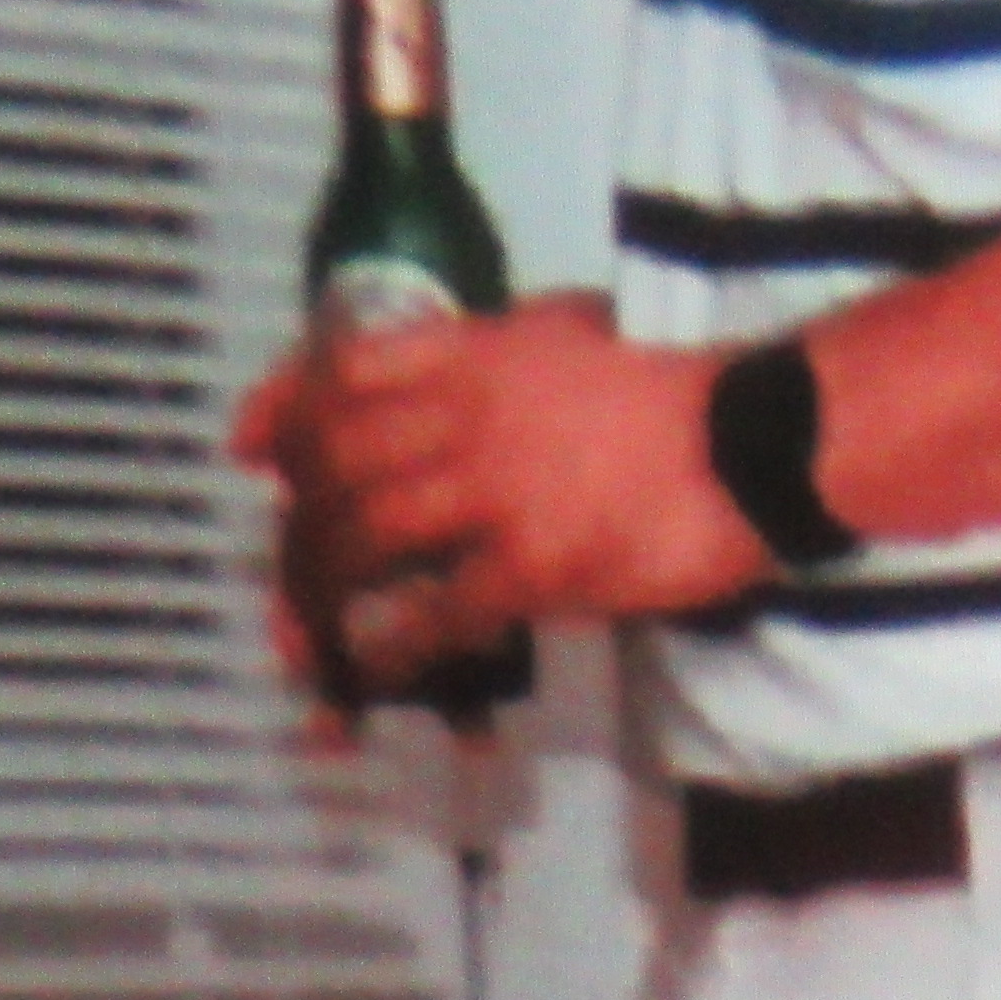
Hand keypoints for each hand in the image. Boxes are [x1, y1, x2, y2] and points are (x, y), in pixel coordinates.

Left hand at [230, 298, 763, 700]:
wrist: (752, 444)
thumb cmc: (659, 390)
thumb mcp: (564, 334)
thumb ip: (488, 350)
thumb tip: (423, 369)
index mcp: (476, 354)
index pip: (346, 370)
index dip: (283, 408)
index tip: (248, 443)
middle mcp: (468, 416)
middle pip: (337, 460)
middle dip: (296, 516)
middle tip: (286, 559)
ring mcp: (497, 493)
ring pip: (367, 537)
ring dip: (324, 587)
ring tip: (312, 625)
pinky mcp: (533, 566)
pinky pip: (436, 611)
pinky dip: (394, 643)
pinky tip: (379, 665)